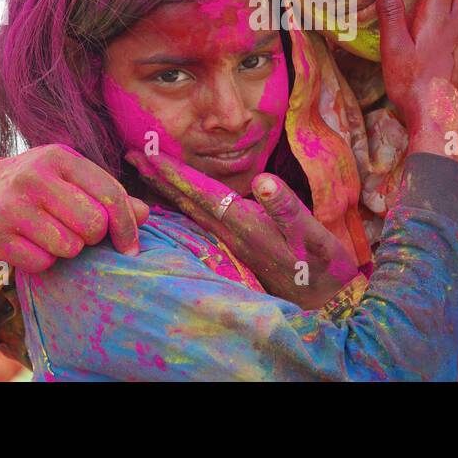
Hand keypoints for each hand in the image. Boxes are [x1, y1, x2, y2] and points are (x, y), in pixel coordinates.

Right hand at [0, 144, 150, 271]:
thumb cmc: (47, 187)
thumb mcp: (76, 180)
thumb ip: (111, 196)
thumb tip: (144, 214)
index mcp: (59, 157)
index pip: (109, 195)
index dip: (127, 225)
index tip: (130, 247)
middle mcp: (32, 177)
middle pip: (92, 224)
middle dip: (94, 236)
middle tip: (79, 230)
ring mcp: (10, 205)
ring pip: (69, 247)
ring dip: (69, 248)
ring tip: (55, 233)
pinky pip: (42, 263)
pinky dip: (45, 261)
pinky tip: (34, 244)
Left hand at [126, 150, 360, 308]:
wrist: (327, 304)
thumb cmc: (324, 266)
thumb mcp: (313, 235)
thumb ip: (287, 207)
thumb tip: (262, 180)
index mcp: (245, 226)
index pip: (202, 193)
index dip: (175, 172)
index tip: (147, 153)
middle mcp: (232, 235)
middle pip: (188, 202)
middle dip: (160, 178)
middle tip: (130, 155)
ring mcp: (232, 244)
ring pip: (191, 212)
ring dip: (168, 191)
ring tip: (145, 172)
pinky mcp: (238, 250)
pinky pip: (201, 222)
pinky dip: (184, 205)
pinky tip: (177, 201)